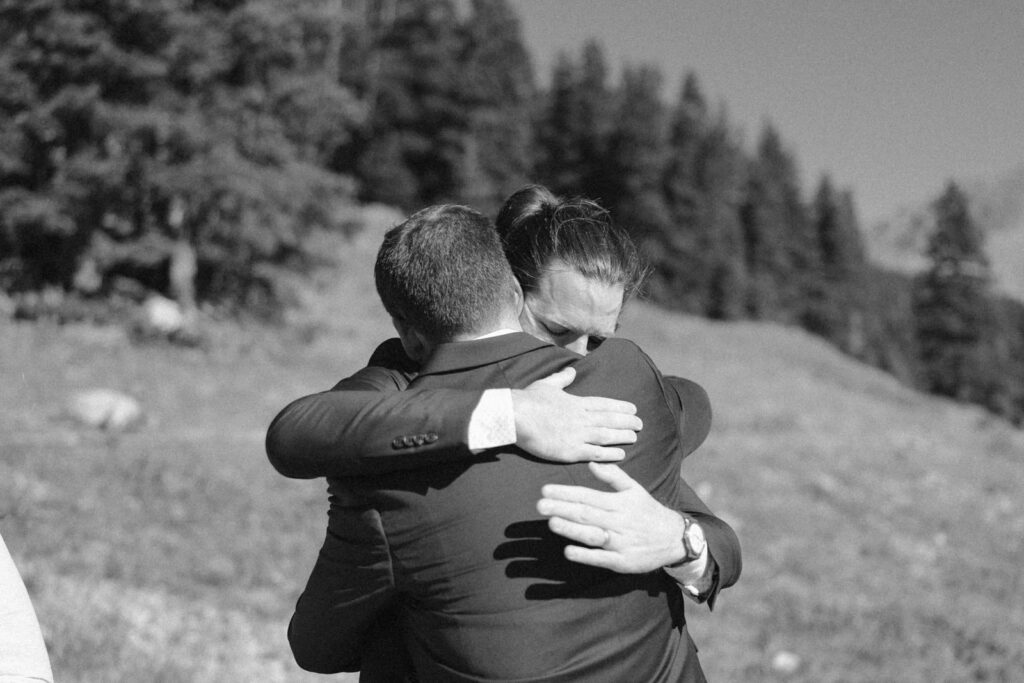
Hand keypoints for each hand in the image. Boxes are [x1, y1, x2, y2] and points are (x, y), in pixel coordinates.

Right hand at [511, 367, 641, 462]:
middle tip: (640, 424)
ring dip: (622, 436)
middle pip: (610, 419)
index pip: (604, 404)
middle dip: (627, 422)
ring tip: (634, 437)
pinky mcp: (570, 451)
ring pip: (606, 436)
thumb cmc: (528, 400)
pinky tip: (621, 454)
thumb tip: (572, 371)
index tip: (633, 409)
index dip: (620, 407)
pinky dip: (609, 454)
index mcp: (576, 402)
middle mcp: (581, 418)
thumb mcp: (547, 384)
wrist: (515, 416)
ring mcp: (577, 435)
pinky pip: (595, 453)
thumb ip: (562, 378)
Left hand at [536, 462, 690, 572]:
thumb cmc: (648, 511)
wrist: (675, 538)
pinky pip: (602, 558)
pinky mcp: (623, 561)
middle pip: (586, 514)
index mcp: (618, 503)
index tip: (545, 490)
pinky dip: (586, 555)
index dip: (566, 493)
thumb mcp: (634, 489)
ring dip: (571, 529)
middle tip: (540, 505)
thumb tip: (591, 463)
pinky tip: (568, 551)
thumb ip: (613, 476)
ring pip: (592, 534)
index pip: (587, 496)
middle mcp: (618, 521)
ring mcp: (620, 542)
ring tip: (551, 523)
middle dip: (562, 508)